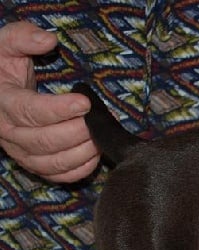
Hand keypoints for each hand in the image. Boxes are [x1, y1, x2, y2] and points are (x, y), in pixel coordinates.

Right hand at [0, 21, 99, 182]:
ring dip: (82, 152)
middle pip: (43, 141)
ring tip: (100, 135)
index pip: (29, 111)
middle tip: (98, 120)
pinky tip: (95, 153)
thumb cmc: (5, 66)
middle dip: (76, 132)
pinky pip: (57, 175)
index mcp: (1, 101)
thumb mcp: (6, 44)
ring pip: (52, 162)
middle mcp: (7, 131)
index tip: (85, 102)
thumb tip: (48, 39)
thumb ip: (23, 37)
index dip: (59, 109)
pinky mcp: (34, 163)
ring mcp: (20, 151)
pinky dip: (79, 169)